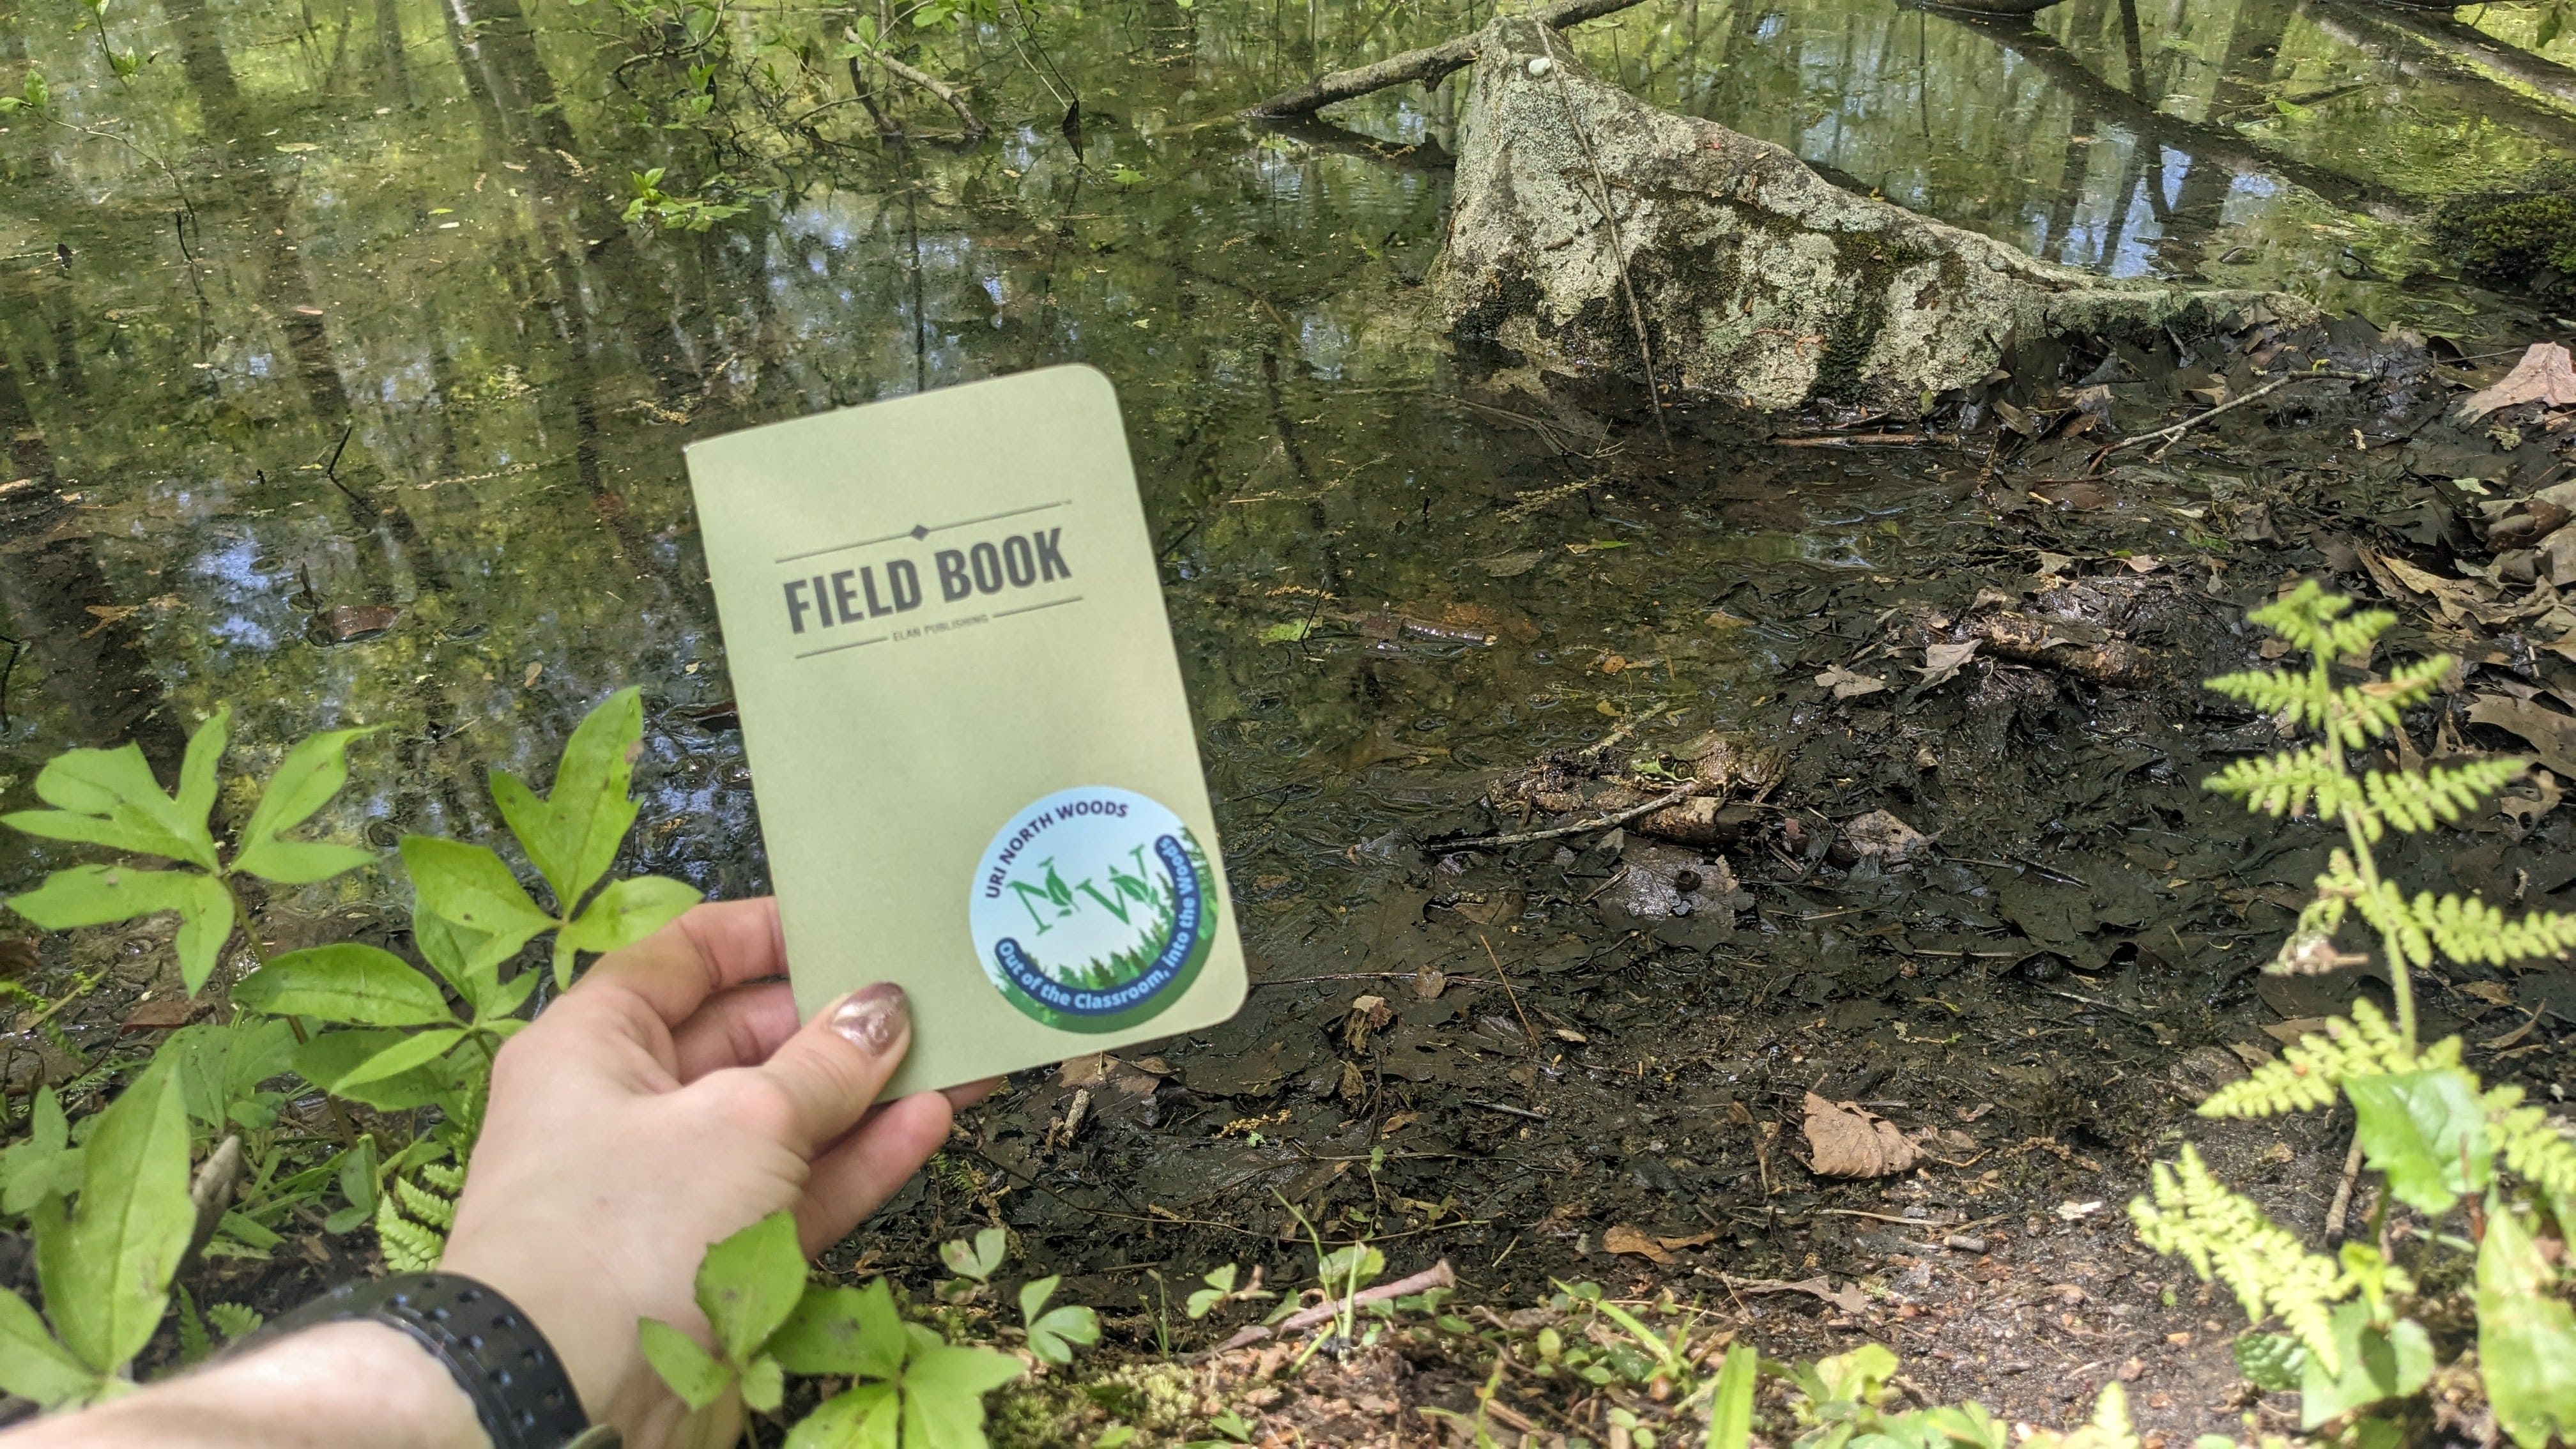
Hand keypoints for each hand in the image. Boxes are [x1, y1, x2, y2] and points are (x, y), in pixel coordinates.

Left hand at [440, 898, 990, 1448]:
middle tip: (927, 989)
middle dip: (835, 1018)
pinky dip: (860, 1158)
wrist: (567, 1398)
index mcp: (593, 1046)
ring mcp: (675, 1190)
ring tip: (957, 1052)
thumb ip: (824, 1063)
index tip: (845, 917)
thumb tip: (883, 1009)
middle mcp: (627, 1109)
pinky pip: (799, 1190)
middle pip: (745, 1039)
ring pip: (785, 1120)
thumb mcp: (740, 1120)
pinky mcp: (717, 1260)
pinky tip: (931, 1121)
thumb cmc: (626, 1227)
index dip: (762, 934)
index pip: (681, 960)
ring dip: (867, 1090)